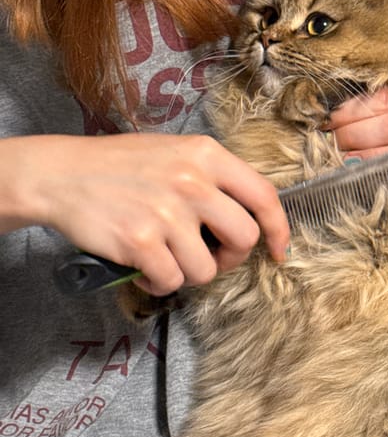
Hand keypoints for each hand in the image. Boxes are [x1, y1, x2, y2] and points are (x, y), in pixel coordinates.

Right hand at [4, 133, 288, 294]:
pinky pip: (171, 282)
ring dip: (187, 273)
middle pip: (244, 238)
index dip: (278, 229)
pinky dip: (158, 284)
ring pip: (206, 269)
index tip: (278, 250)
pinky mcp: (141, 241)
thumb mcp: (174, 153)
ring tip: (164, 258)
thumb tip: (249, 215)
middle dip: (230, 258)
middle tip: (208, 256)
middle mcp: (192, 181)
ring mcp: (167, 212)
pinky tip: (143, 269)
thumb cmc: (119, 166)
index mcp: (206, 154)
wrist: (60, 174)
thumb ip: (212, 178)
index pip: (264, 195)